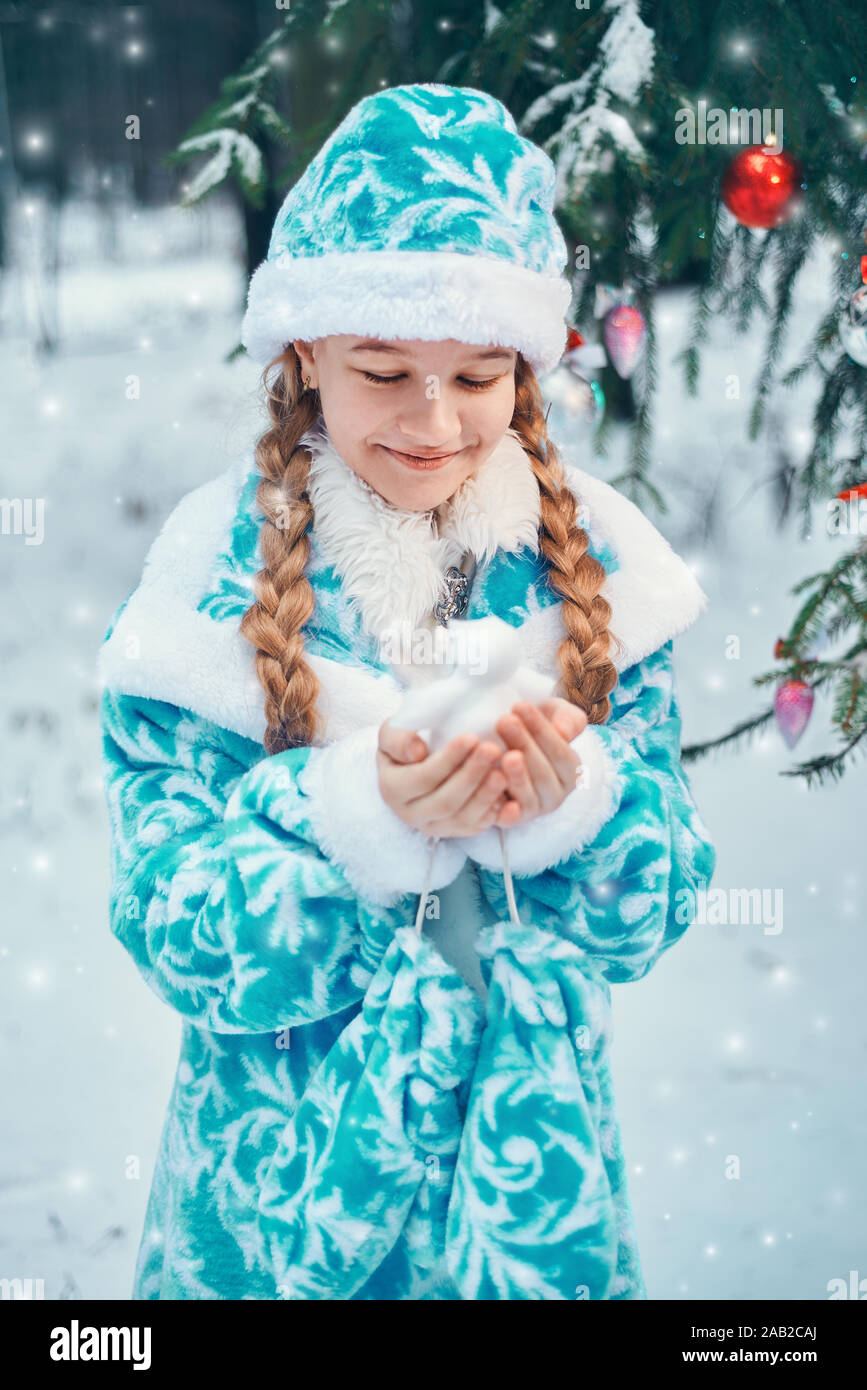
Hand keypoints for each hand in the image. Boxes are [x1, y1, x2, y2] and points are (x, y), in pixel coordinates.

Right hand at [377, 720, 509, 838]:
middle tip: (494, 750)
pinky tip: (509, 795)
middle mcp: (411, 814)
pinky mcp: (456, 831)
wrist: (417, 760)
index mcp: (392, 789)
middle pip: (445, 802)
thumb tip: (417, 752)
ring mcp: (435, 826)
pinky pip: (478, 827)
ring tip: (504, 771)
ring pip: (464, 819)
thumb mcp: (392, 731)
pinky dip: (495, 814)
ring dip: (486, 796)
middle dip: (471, 776)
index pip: (422, 778)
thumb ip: (398, 738)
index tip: (471, 737)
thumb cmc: (407, 740)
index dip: (448, 760)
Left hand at [491, 697, 587, 827]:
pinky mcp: (510, 820)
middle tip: (504, 720)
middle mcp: (556, 795)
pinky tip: (493, 789)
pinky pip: (509, 818)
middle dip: (524, 745)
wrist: (504, 744)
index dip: (541, 730)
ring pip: (527, 797)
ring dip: (515, 776)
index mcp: (571, 771)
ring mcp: (533, 809)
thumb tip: (564, 732)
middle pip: (543, 775)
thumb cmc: (532, 726)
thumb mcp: (554, 714)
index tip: (519, 705)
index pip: (561, 753)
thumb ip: (567, 718)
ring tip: (499, 752)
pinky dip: (504, 811)